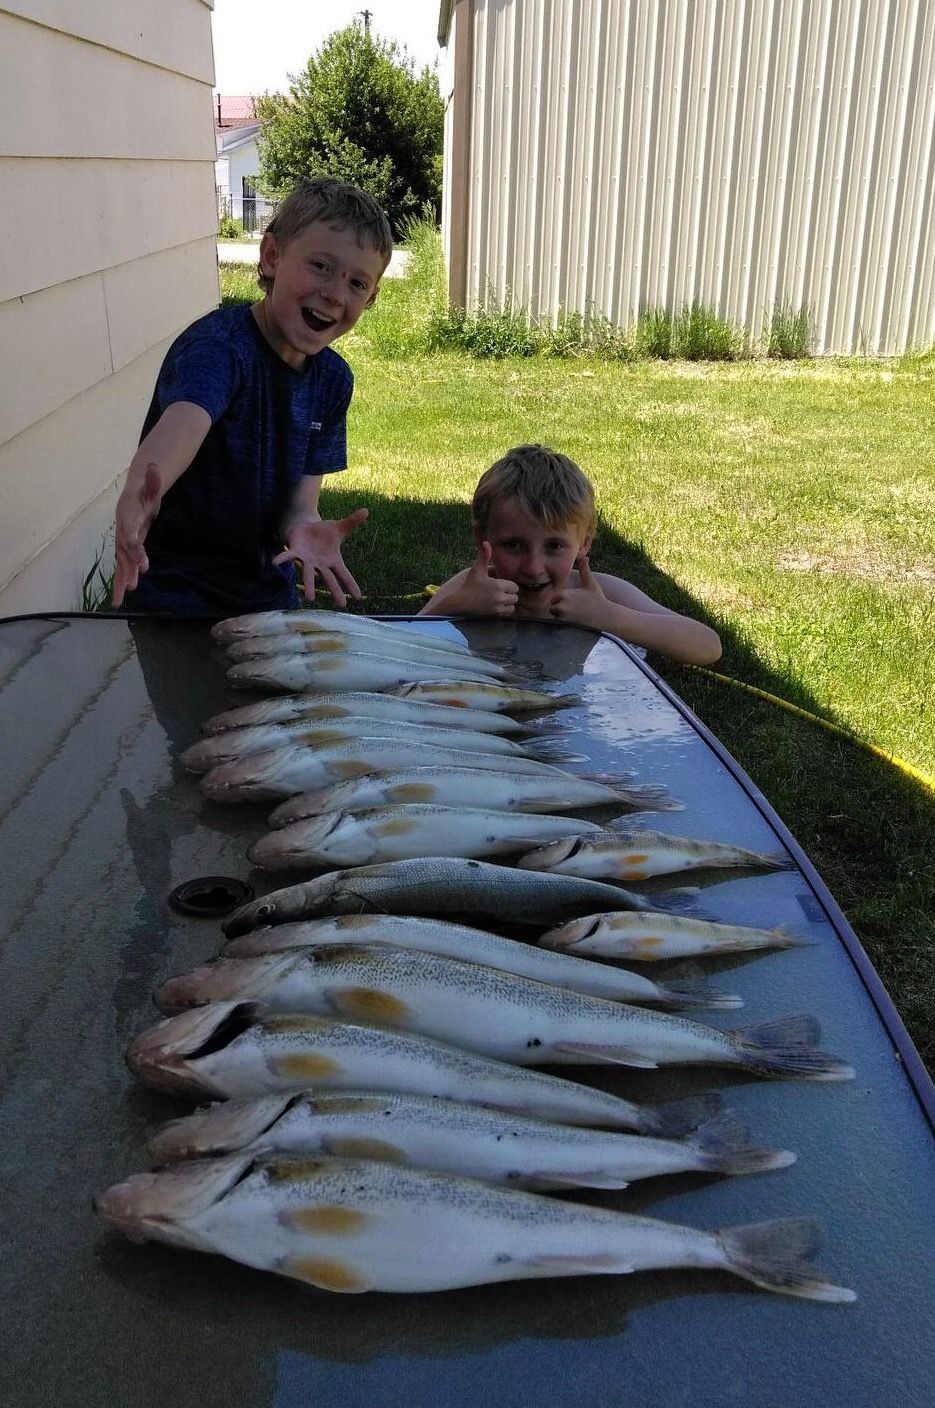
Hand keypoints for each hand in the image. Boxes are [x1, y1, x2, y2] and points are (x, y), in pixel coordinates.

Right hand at [112, 464, 162, 606]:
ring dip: (121, 580)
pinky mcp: (126, 551)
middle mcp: (122, 533)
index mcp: (127, 518)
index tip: (141, 562)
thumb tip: (154, 468)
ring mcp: (122, 543)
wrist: (134, 497)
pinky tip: (118, 600)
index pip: (129, 535)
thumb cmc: (144, 492)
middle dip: (127, 569)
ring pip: (120, 564)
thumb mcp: (151, 485)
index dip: (134, 548)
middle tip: (133, 584)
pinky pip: (122, 568)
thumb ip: (153, 479)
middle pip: (123, 553)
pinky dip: (120, 583)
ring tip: (120, 600)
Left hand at [273, 507, 368, 607]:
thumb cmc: (324, 532)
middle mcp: (321, 565)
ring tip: (310, 598)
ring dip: (309, 586)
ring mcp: (307, 561)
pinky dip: (282, 560)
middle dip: (334, 591)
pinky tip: (275, 563)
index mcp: (333, 560)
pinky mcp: (295, 553)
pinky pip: (288, 557)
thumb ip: (352, 521)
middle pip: (329, 579)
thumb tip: (366, 510)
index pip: (344, 574)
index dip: (351, 584)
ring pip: (309, 574)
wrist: (306, 528)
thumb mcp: (339, 527)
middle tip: (341, 605)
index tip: (358, 597)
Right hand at [461, 541, 519, 615]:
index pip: (514, 586)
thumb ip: (484, 556)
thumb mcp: (477, 569)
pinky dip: (506, 609)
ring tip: (500, 598)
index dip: (509, 585)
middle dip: (510, 593)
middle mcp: (499, 597)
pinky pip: (509, 612)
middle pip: (515, 596)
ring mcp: (498, 607)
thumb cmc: (469, 584)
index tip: (501, 583)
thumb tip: (486, 542)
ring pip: (513, 604)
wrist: (460, 602)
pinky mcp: (495, 614)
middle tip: (501, 591)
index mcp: (497, 585)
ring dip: (509, 601)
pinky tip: (498, 604)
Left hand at [548, 553, 607, 627]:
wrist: (605, 615)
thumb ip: (585, 570)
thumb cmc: (598, 598)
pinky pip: (560, 623)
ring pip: (556, 615)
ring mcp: (563, 617)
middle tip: (574, 607)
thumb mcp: (590, 583)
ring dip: (562, 614)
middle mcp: (561, 605)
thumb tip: (585, 557)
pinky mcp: (566, 625)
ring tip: (575, 613)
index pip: (554, 597)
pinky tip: (576, 619)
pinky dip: (565, 621)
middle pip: (553, 606)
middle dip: (560, 607)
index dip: (562, 598)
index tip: (572, 599)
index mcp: (564, 594)